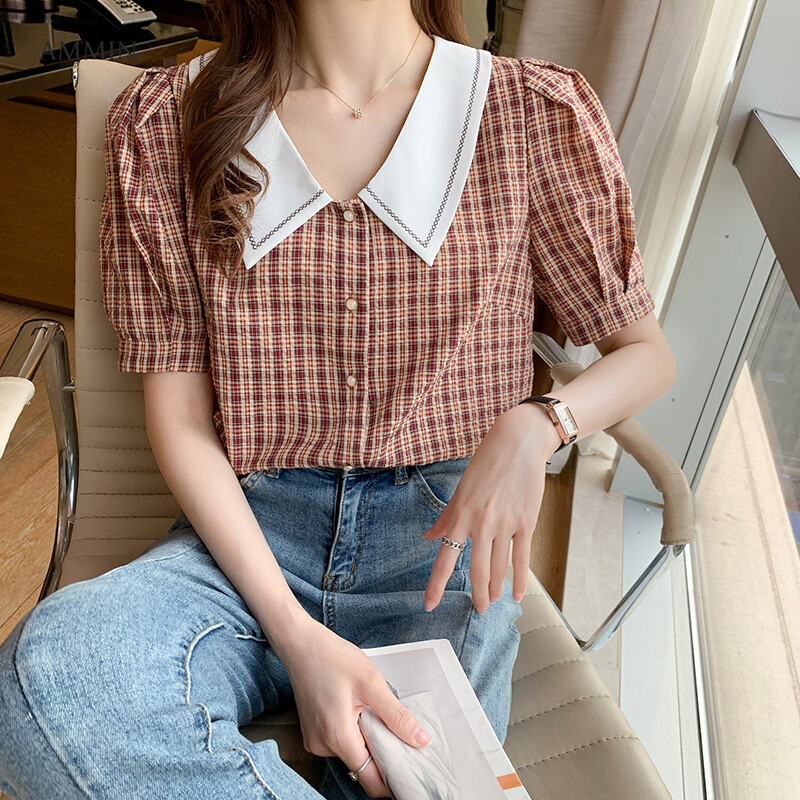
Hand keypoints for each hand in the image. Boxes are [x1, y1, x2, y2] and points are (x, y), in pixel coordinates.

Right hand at [278, 616, 431, 797]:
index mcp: (338, 737)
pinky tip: (355, 707)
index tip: (411, 768)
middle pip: (363, 766)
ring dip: (368, 738)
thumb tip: (421, 740)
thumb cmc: (332, 657)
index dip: (393, 778)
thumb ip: (397, 716)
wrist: (301, 644)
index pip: (371, 779)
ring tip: (368, 708)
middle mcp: (323, 746)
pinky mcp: (314, 732)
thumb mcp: (372, 683)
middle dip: (383, 752)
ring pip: (352, 752)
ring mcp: (316, 740)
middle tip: (395, 728)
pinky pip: (341, 741)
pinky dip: (354, 730)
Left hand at [421, 402, 558, 612]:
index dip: (436, 584)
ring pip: (500, 567)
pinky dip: (519, 579)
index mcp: (461, 515)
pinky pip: (522, 558)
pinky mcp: (526, 522)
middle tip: (477, 609)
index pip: (445, 558)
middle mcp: (482, 523)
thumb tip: (429, 537)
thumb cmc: (486, 462)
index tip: (429, 604)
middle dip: (477, 594)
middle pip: (477, 570)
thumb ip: (446, 517)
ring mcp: (506, 524)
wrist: (518, 443)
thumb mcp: (461, 489)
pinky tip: (516, 594)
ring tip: (494, 601)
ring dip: (496, 589)